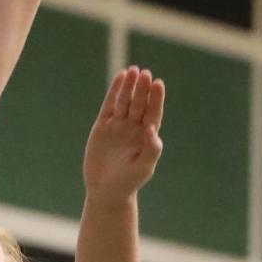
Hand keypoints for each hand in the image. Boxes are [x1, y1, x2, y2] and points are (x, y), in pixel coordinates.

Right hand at [84, 67, 164, 204]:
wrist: (106, 190)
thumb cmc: (129, 182)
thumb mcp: (143, 168)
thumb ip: (151, 149)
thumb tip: (152, 128)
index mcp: (147, 136)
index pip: (153, 113)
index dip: (156, 98)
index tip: (158, 84)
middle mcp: (134, 127)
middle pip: (139, 103)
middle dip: (142, 89)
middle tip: (145, 73)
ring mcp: (119, 125)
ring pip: (125, 101)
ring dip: (129, 86)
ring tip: (133, 70)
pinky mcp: (103, 125)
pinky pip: (110, 105)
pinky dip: (114, 92)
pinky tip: (120, 78)